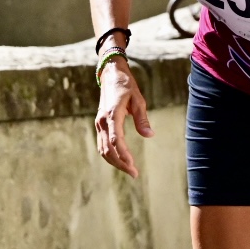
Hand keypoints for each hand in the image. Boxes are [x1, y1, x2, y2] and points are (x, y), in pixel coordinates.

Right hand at [95, 57, 153, 176]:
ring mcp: (99, 123)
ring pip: (103, 149)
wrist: (111, 74)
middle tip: (134, 173)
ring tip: (129, 169)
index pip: (116, 140)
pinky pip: (102, 144)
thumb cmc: (126, 86)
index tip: (133, 165)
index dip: (124, 155)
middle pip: (108, 149)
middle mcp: (102, 121)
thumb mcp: (138, 99)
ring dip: (115, 162)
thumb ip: (142, 119)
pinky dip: (109, 155)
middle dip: (120, 163)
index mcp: (112, 114)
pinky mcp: (100, 124)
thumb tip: (150, 135)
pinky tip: (120, 160)